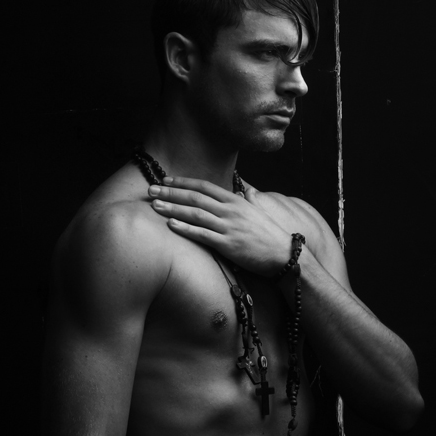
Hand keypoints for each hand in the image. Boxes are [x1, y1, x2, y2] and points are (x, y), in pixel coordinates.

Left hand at [149, 176, 292, 275]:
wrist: (285, 255)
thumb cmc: (272, 235)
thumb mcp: (260, 212)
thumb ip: (252, 199)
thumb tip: (248, 191)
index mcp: (236, 201)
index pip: (205, 187)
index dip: (183, 183)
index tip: (166, 180)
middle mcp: (231, 211)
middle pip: (195, 198)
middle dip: (170, 193)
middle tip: (150, 190)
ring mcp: (229, 227)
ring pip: (195, 214)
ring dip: (172, 208)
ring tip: (154, 205)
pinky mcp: (229, 245)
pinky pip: (203, 235)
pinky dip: (186, 228)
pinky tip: (171, 225)